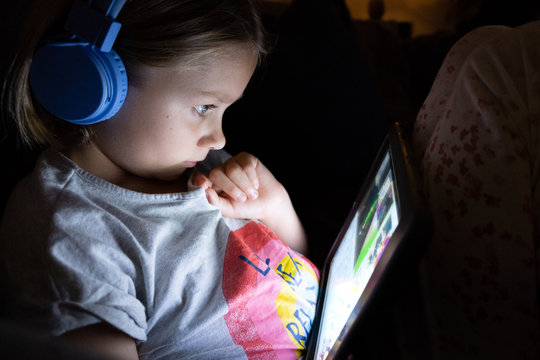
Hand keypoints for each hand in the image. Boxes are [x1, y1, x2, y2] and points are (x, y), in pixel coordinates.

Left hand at [192, 152, 306, 252]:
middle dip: (231, 188)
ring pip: (233, 170)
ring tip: (252, 195)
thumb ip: (215, 202)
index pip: (200, 179)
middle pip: (217, 173)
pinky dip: (252, 178)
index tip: (205, 186)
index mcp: (212, 184)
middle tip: (243, 199)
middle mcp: (220, 171)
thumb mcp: (229, 209)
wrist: (267, 203)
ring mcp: (232, 163)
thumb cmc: (245, 207)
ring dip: (244, 185)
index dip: (201, 181)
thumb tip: (204, 190)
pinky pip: (245, 165)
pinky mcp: (245, 158)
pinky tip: (256, 185)